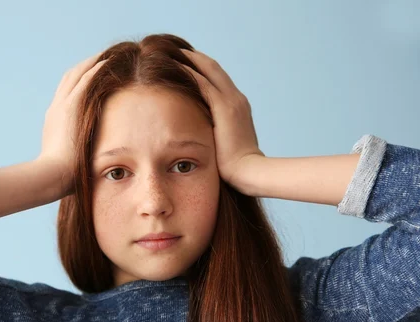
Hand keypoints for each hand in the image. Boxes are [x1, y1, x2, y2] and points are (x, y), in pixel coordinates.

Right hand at [38, 53, 107, 196]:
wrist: (52, 175)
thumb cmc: (60, 175)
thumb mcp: (67, 161)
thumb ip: (75, 153)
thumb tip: (85, 162)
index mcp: (54, 119)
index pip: (66, 92)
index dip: (78, 80)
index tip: (92, 74)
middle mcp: (56, 108)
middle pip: (69, 78)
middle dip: (85, 67)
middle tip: (102, 59)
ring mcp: (63, 106)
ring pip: (77, 74)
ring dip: (92, 63)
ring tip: (108, 56)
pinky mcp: (72, 107)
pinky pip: (85, 80)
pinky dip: (95, 69)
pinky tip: (108, 62)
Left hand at [179, 49, 264, 190]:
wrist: (248, 172)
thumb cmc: (234, 167)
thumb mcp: (222, 144)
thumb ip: (213, 133)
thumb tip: (196, 134)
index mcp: (237, 107)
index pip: (218, 80)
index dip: (202, 69)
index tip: (184, 64)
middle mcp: (237, 99)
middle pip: (214, 68)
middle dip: (194, 58)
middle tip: (174, 51)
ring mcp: (232, 101)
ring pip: (209, 70)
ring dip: (190, 59)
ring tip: (171, 52)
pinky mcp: (224, 107)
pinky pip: (203, 83)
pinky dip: (189, 72)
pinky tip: (174, 66)